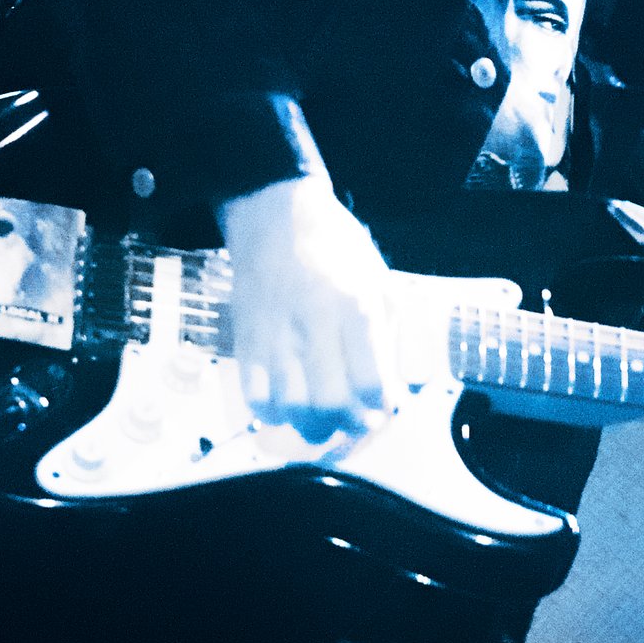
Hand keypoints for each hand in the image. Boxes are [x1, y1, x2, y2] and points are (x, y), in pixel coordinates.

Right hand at [217, 174, 391, 443]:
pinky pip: (255, 398)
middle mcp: (313, 325)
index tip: (388, 404)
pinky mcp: (246, 341)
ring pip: (290, 408)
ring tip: (326, 417)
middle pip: (330, 403)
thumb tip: (397, 386)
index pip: (371, 382)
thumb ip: (390, 333)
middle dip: (350, 424)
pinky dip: (275, 414)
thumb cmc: (336, 249)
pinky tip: (291, 404)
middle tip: (359, 420)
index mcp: (354, 307)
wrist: (275, 217)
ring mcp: (274, 335)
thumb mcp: (378, 280)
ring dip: (313, 425)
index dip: (384, 406)